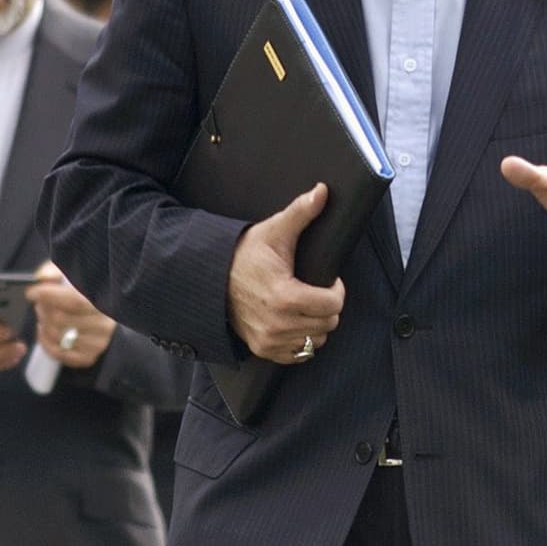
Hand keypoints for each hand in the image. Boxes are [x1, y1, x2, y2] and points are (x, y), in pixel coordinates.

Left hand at [28, 264, 117, 370]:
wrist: (106, 318)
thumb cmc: (85, 294)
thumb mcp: (72, 276)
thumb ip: (56, 271)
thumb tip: (42, 277)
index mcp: (103, 302)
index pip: (73, 301)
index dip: (48, 296)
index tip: (32, 292)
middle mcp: (103, 325)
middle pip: (60, 319)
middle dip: (43, 310)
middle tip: (40, 303)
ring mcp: (97, 344)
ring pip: (56, 336)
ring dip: (43, 324)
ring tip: (44, 315)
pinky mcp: (88, 357)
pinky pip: (57, 353)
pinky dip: (45, 341)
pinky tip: (45, 330)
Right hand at [227, 183, 344, 361]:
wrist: (209, 278)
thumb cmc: (244, 255)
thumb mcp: (273, 231)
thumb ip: (301, 212)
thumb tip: (323, 191)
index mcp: (285, 296)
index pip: (333, 305)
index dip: (336, 290)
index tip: (327, 281)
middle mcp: (277, 324)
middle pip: (328, 323)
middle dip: (328, 307)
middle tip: (315, 291)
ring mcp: (269, 340)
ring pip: (316, 341)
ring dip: (316, 324)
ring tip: (305, 306)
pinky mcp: (263, 349)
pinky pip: (299, 354)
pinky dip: (301, 340)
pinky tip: (293, 322)